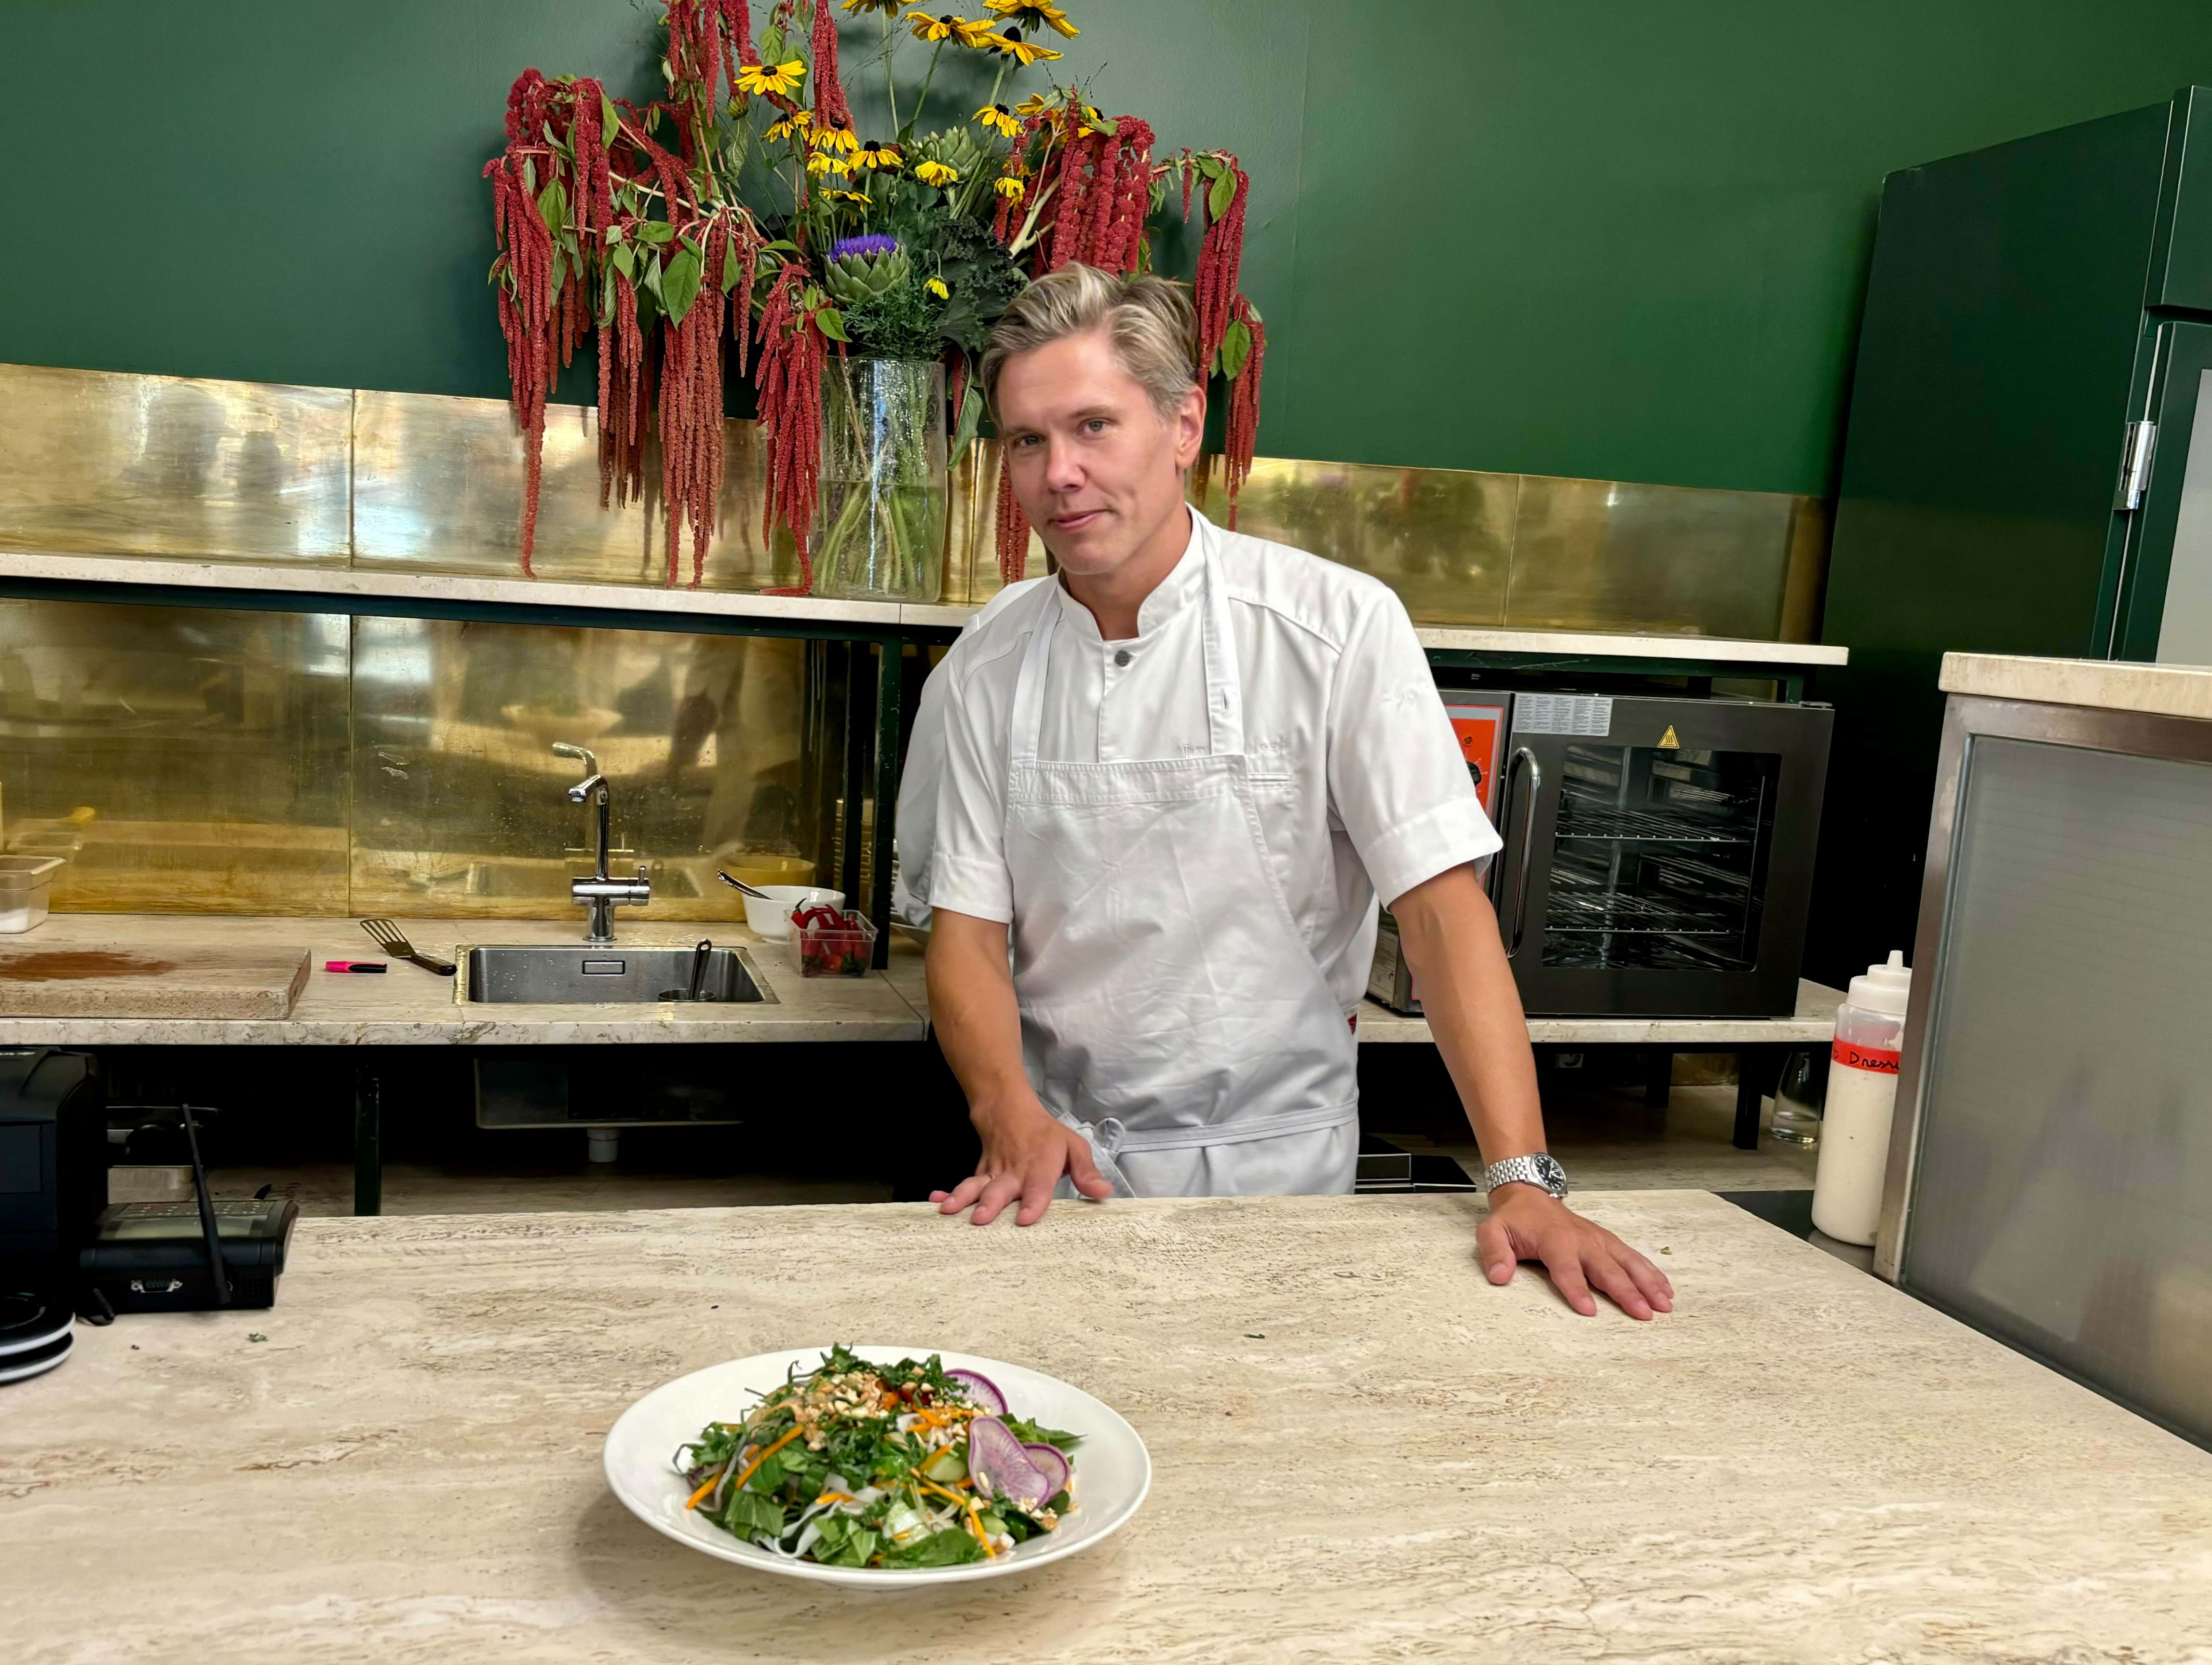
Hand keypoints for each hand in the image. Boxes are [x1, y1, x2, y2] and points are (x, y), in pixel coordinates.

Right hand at [930, 1097, 1111, 1226]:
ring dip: (963, 1199)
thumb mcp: (1073, 1146)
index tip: (1026, 1219)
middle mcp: (1014, 1173)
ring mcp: (993, 1175)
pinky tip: (936, 1202)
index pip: (1037, 1187)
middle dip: (991, 1205)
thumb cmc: (1046, 1136)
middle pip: (1001, 1190)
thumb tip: (1104, 1193)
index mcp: (1040, 1167)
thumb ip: (1086, 1172)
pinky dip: (948, 1192)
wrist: (1008, 1110)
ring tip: (949, 1210)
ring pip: (976, 1187)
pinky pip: (963, 1184)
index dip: (1032, 1203)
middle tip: (980, 1219)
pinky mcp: (979, 1175)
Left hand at [1478, 1186, 1674, 1319]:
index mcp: (1555, 1240)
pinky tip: (1665, 1289)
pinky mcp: (1608, 1241)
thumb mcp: (1493, 1231)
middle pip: (1606, 1269)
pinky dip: (1651, 1272)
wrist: (1529, 1194)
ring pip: (1627, 1262)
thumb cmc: (1514, 1219)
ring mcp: (1599, 1240)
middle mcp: (1583, 1240)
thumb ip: (1495, 1253)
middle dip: (1626, 1292)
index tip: (1590, 1311)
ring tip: (1664, 1304)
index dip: (1577, 1290)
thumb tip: (1498, 1277)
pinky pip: (1633, 1257)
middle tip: (1643, 1314)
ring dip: (1647, 1283)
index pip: (1567, 1269)